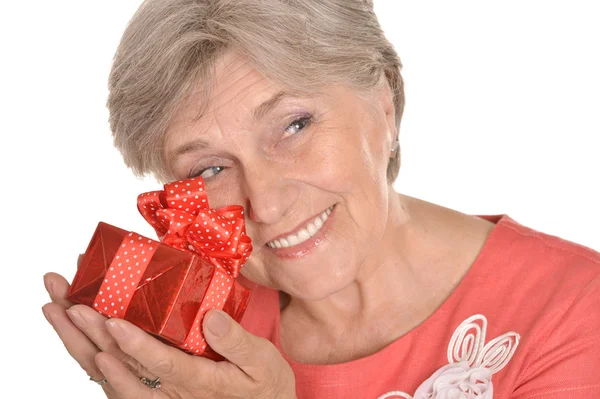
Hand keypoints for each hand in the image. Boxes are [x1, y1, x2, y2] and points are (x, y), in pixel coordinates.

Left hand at [42, 271, 296, 397]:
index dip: (135, 345)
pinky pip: (111, 382)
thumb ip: (236, 342)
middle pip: (122, 366)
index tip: (113, 322)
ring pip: (108, 374)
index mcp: (199, 382)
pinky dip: (87, 360)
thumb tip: (210, 317)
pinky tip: (73, 339)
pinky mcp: (151, 396)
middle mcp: (170, 394)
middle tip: (66, 303)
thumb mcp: (262, 362)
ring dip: (78, 342)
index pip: (162, 363)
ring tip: (56, 311)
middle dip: (91, 333)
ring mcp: (157, 397)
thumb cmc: (262, 385)